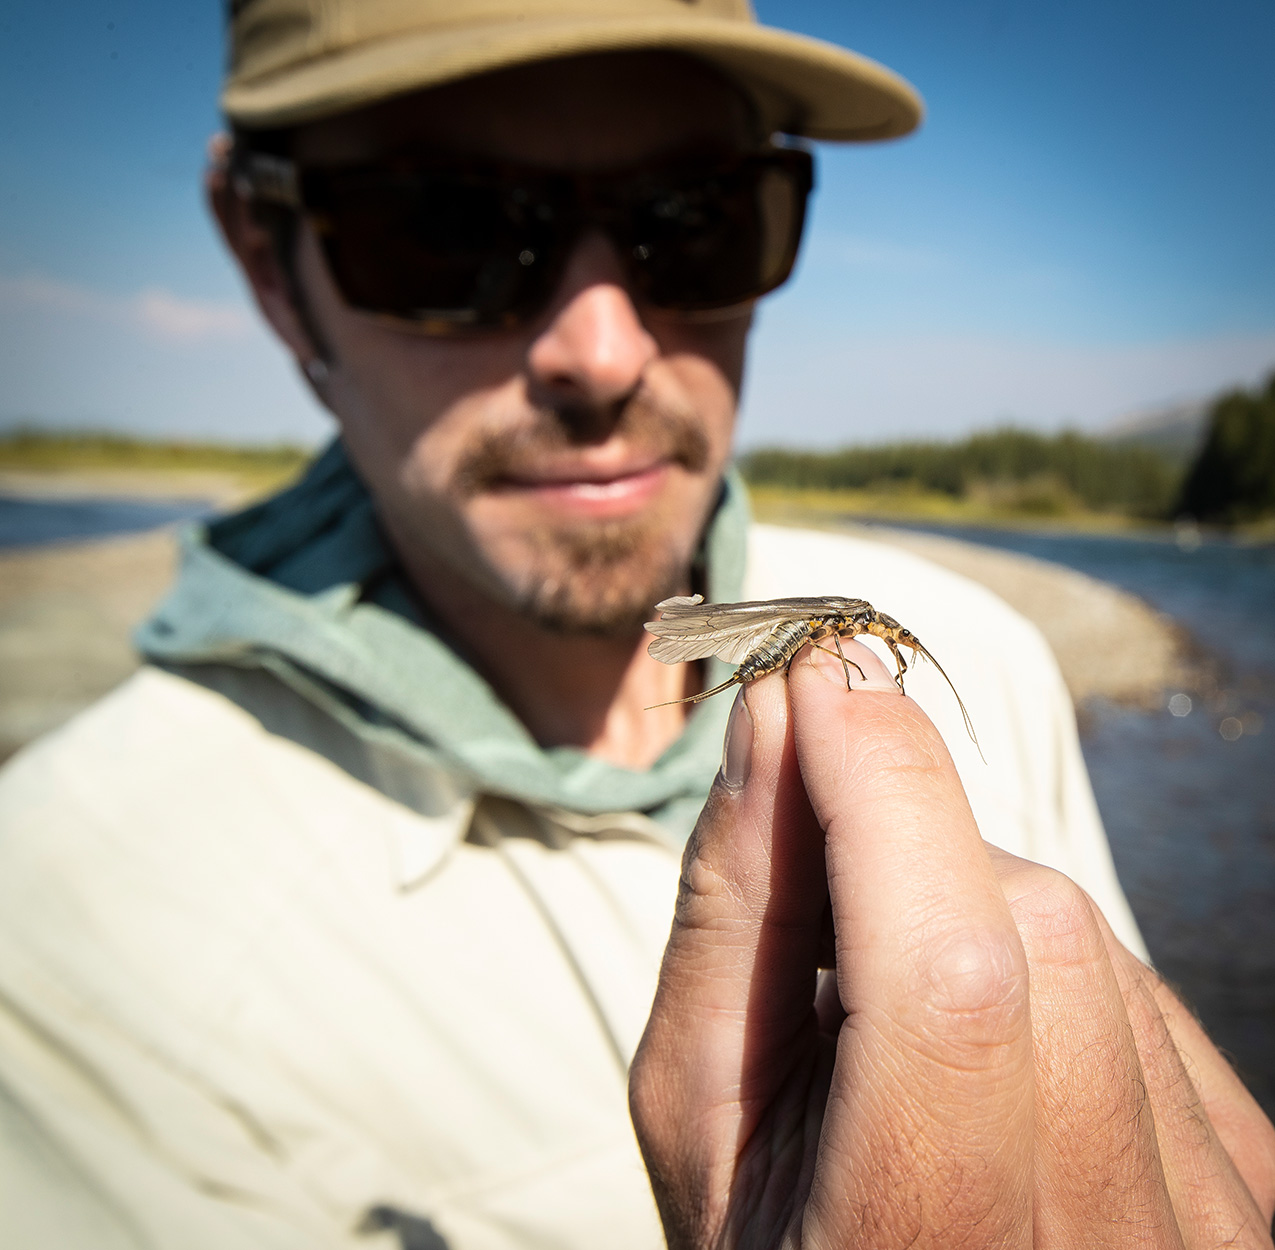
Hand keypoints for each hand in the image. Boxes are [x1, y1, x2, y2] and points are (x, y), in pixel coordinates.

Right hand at [630, 641, 1274, 1247]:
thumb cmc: (769, 1236)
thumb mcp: (699, 1103)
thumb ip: (732, 910)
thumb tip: (776, 715)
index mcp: (921, 1247)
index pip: (950, 975)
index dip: (886, 791)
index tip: (818, 678)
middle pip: (1038, 933)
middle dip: (911, 843)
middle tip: (819, 863)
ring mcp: (1209, 1234)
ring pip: (1100, 947)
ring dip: (978, 906)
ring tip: (896, 991)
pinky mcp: (1251, 1189)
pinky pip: (1150, 996)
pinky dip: (1049, 966)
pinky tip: (987, 1033)